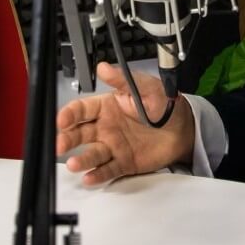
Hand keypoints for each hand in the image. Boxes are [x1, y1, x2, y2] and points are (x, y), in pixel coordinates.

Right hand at [56, 62, 193, 184]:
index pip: (81, 109)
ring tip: (74, 164)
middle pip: (79, 133)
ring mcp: (113, 146)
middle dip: (67, 139)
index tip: (62, 119)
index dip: (69, 114)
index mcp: (107, 106)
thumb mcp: (146, 87)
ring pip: (91, 154)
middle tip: (60, 144)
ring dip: (80, 159)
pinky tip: (89, 177)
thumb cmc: (164, 105)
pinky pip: (107, 170)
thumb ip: (123, 80)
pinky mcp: (123, 163)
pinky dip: (97, 175)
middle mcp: (105, 127)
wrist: (184, 128)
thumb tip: (104, 68)